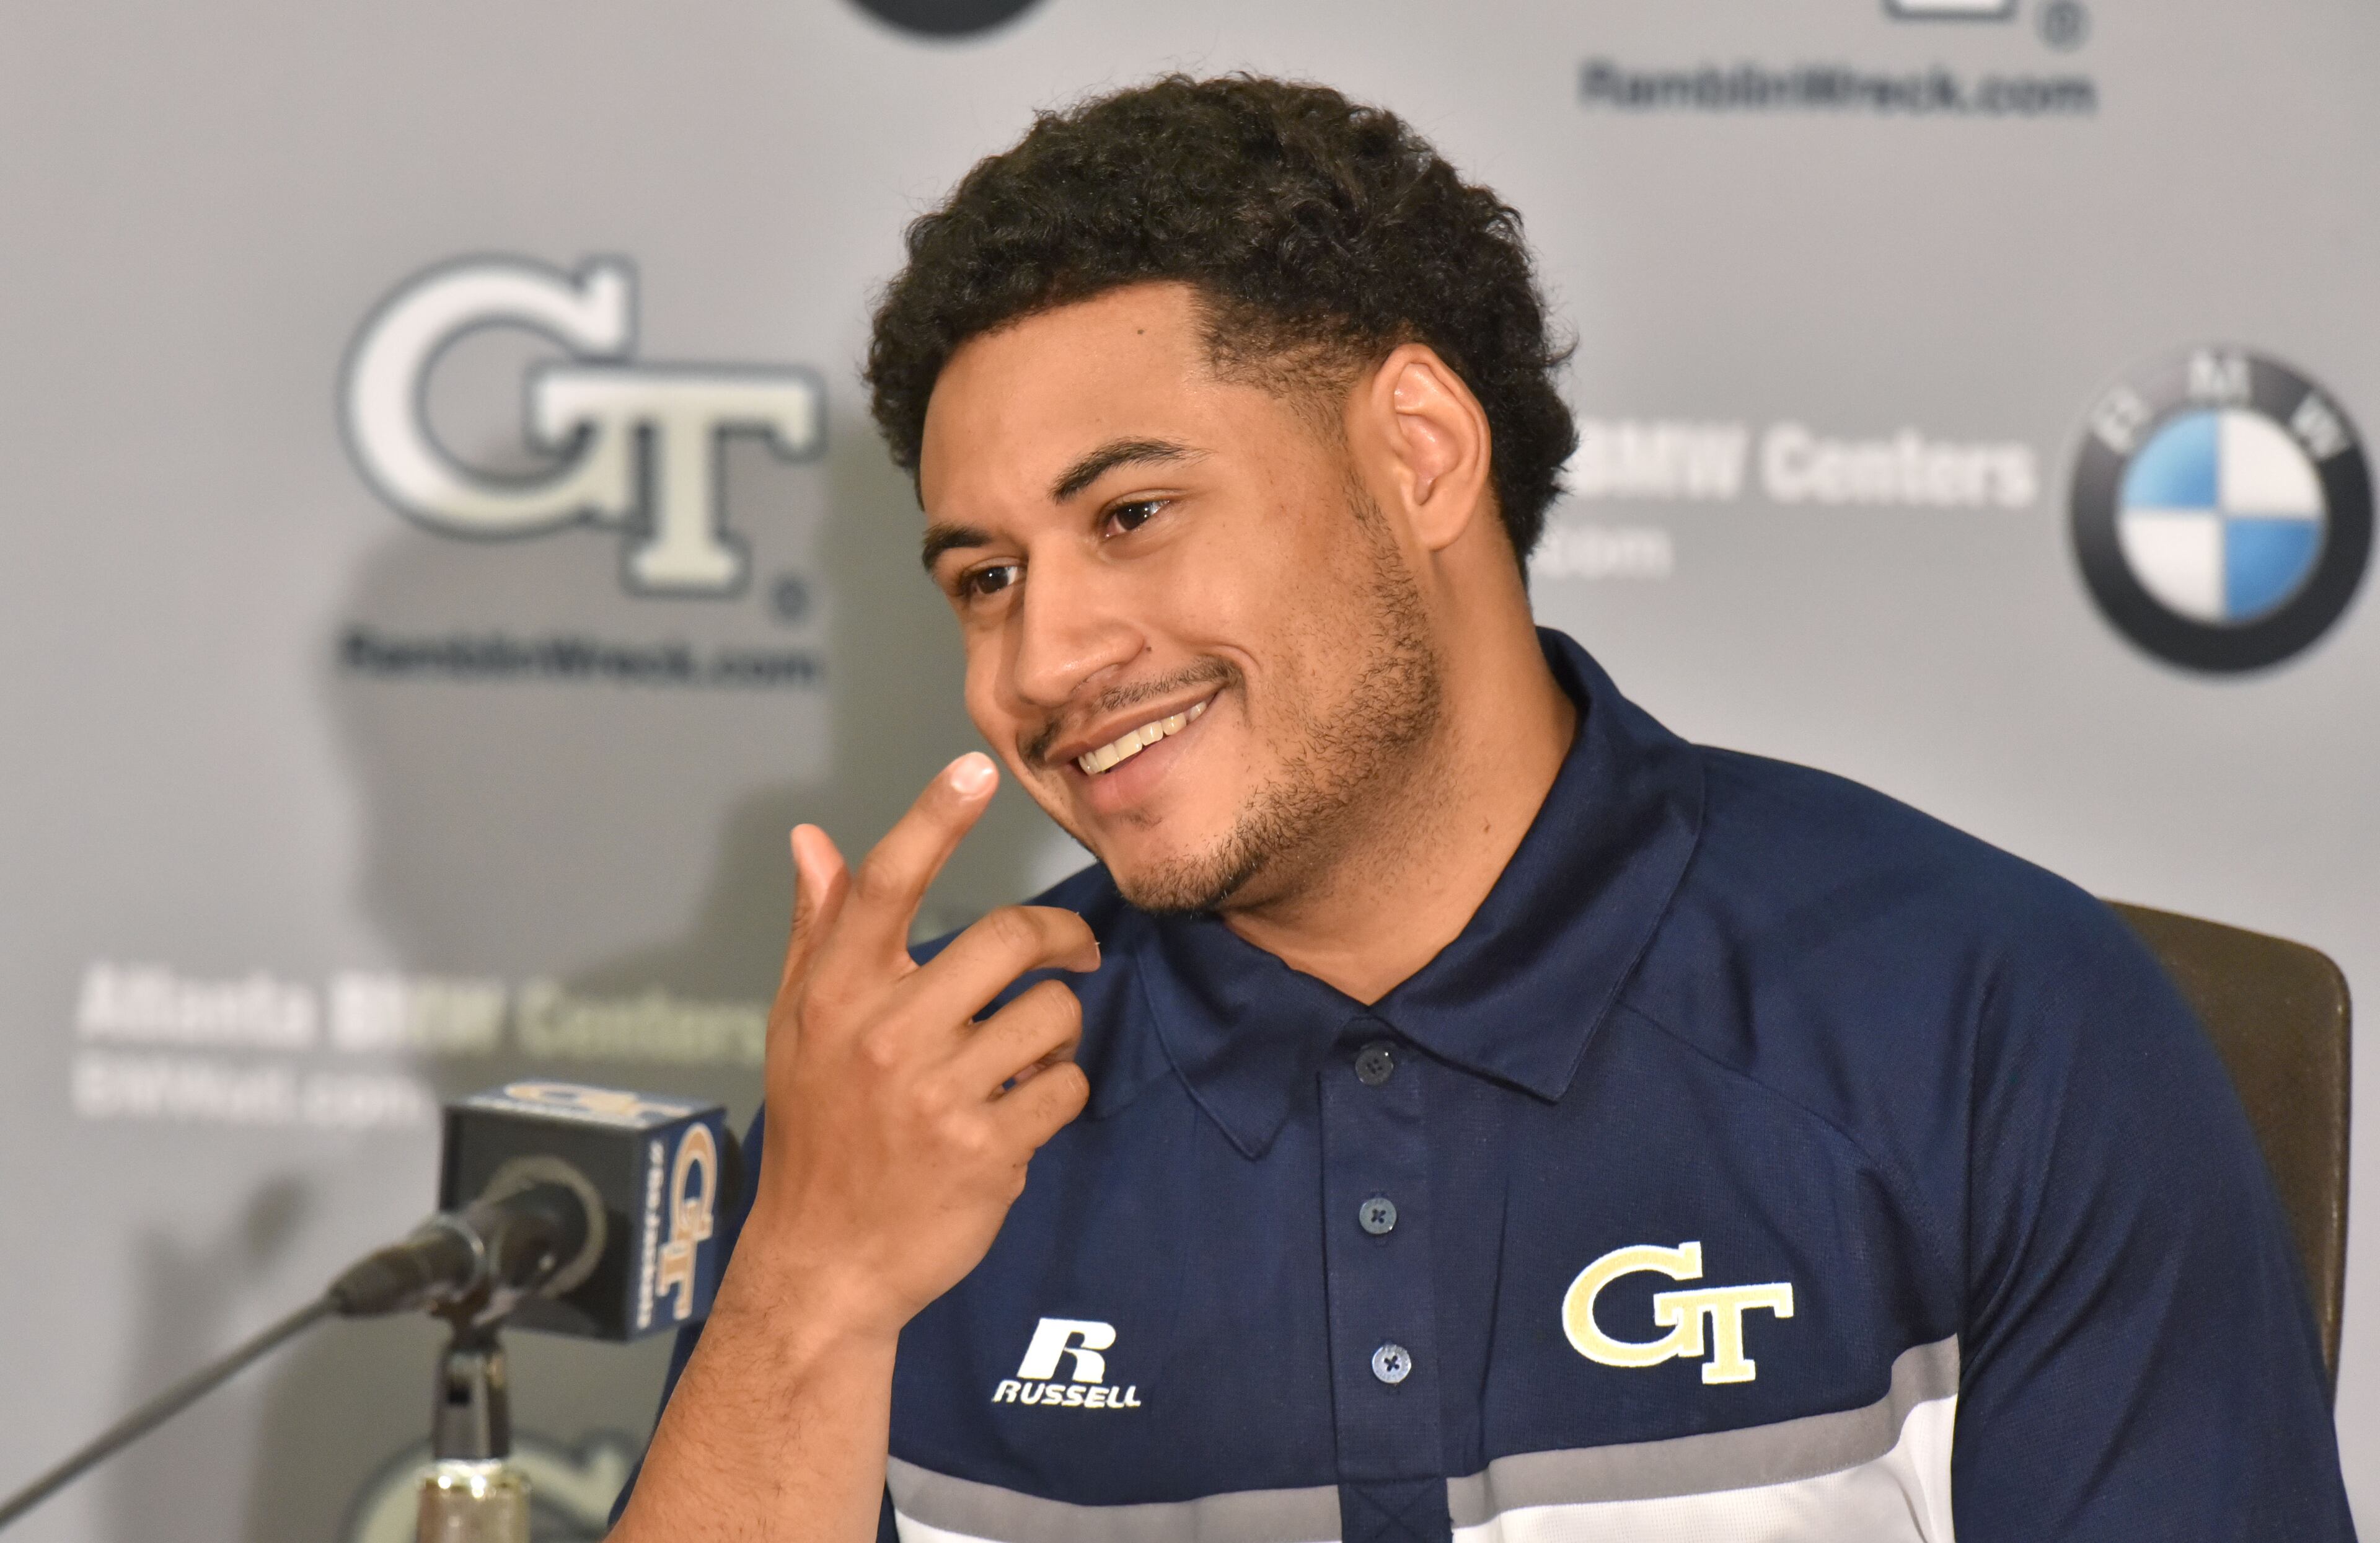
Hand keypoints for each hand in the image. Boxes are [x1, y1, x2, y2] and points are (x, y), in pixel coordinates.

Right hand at [740, 751, 1098, 1342]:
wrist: (825, 1265)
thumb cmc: (816, 1132)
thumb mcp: (797, 1028)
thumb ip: (817, 931)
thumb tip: (813, 840)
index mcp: (836, 996)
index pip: (883, 883)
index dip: (933, 818)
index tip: (973, 768)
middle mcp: (883, 1036)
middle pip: (1008, 938)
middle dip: (1061, 938)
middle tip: (1076, 949)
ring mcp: (936, 1095)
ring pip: (1053, 1015)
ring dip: (1058, 1030)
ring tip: (1028, 1056)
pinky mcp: (987, 1151)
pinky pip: (1066, 1087)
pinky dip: (1059, 1094)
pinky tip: (1023, 1112)